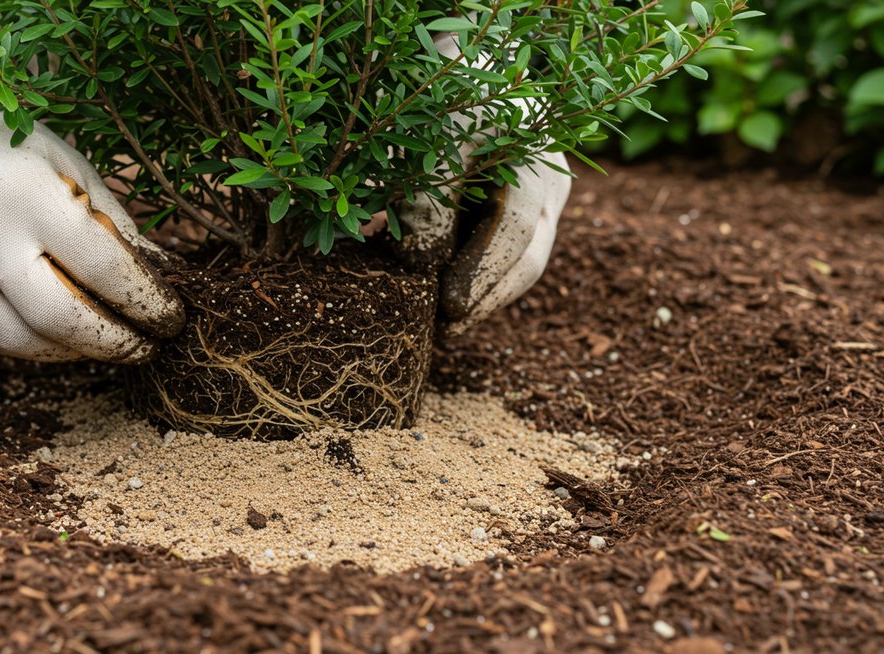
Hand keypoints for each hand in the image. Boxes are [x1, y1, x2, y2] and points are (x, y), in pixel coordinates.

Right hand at [0, 29, 183, 361]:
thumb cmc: (10, 151)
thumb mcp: (71, 168)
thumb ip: (116, 226)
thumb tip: (164, 278)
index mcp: (29, 197)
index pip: (103, 268)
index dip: (146, 301)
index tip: (172, 317)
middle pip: (62, 319)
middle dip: (115, 342)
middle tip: (146, 346)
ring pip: (24, 341)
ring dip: (76, 351)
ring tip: (106, 343)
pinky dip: (33, 346)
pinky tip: (59, 338)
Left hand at [395, 29, 571, 335]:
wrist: (462, 54)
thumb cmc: (445, 90)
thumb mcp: (430, 138)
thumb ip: (426, 199)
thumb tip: (422, 265)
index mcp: (536, 160)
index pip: (516, 231)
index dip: (482, 274)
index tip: (448, 307)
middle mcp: (550, 179)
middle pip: (529, 254)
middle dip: (488, 296)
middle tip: (448, 327)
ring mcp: (542, 192)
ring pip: (523, 258)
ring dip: (485, 292)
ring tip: (447, 322)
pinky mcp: (524, 202)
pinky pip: (510, 249)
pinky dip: (482, 274)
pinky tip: (453, 296)